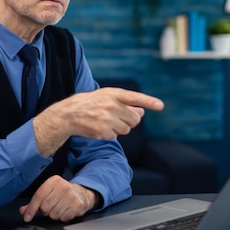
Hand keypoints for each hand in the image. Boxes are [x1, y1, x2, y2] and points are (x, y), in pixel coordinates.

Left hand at [19, 176, 96, 221]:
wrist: (82, 193)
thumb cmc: (62, 193)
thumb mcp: (48, 192)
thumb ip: (34, 202)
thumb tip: (23, 211)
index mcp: (53, 181)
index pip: (38, 196)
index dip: (31, 208)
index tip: (27, 217)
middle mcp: (63, 186)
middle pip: (45, 207)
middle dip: (46, 211)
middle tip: (51, 207)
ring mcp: (71, 196)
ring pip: (54, 214)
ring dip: (54, 215)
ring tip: (59, 208)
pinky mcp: (78, 205)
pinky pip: (63, 218)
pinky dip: (63, 217)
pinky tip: (66, 211)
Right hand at [33, 87, 163, 155]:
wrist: (69, 114)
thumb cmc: (90, 104)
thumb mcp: (106, 98)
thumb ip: (125, 104)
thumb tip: (142, 111)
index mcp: (113, 94)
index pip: (134, 97)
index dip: (148, 101)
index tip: (160, 105)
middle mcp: (111, 105)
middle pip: (134, 119)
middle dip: (130, 121)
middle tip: (118, 118)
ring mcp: (107, 118)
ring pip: (126, 129)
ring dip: (119, 128)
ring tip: (106, 121)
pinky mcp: (102, 130)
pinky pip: (116, 136)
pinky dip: (110, 133)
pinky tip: (99, 127)